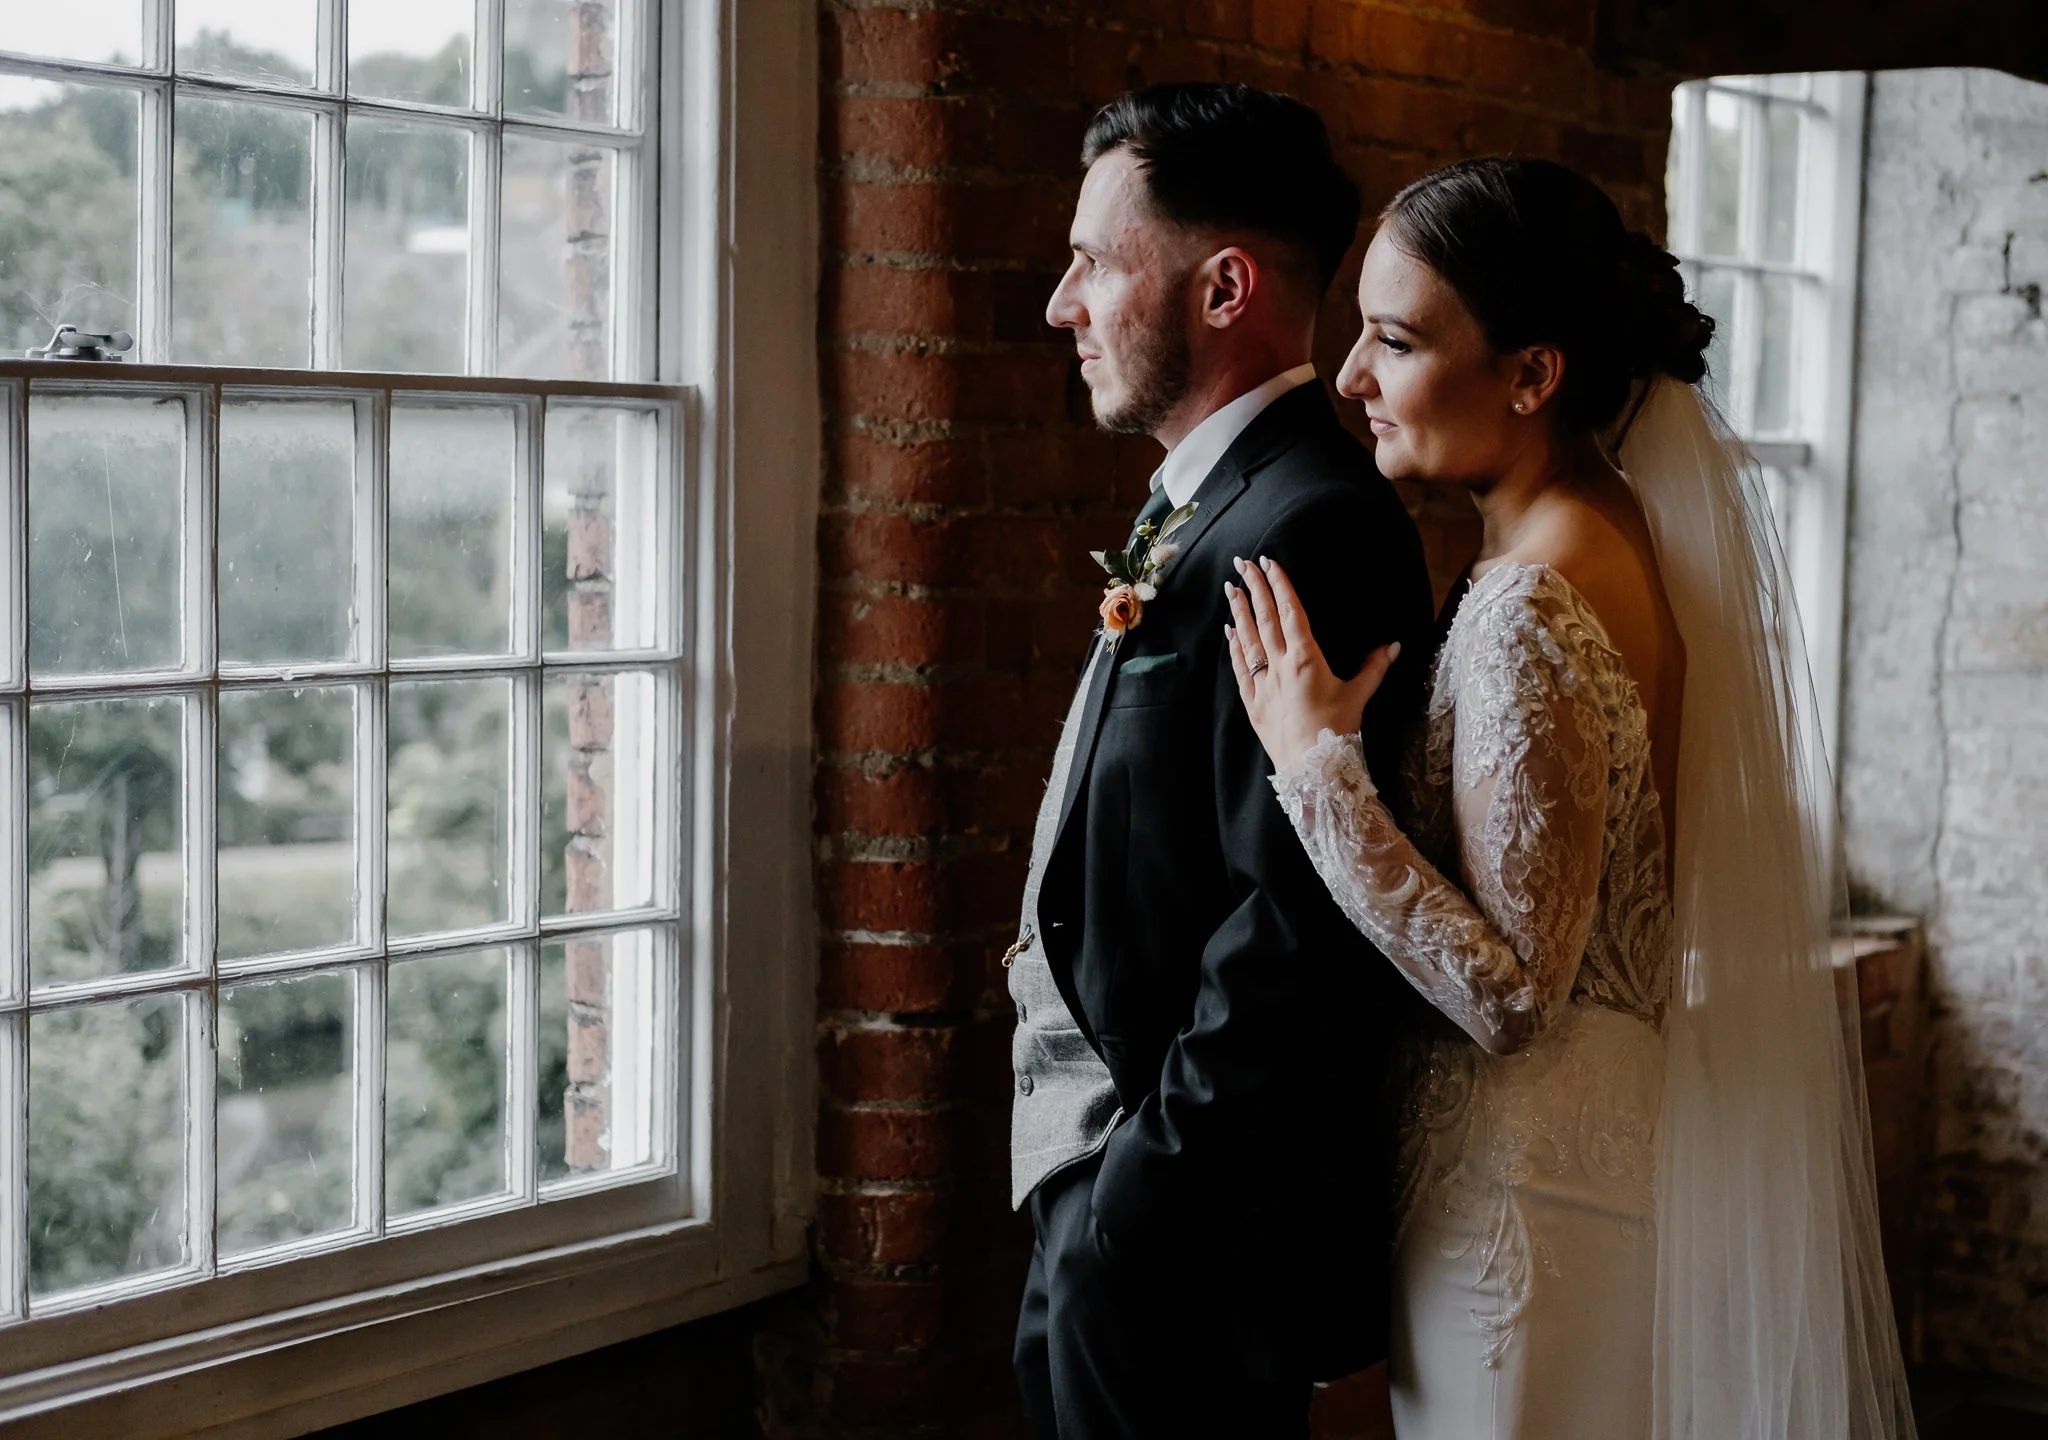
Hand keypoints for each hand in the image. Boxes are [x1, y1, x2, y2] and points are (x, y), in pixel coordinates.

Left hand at [1224, 555, 1400, 773]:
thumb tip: (1394, 645)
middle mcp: (1280, 666)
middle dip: (1254, 588)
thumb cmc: (1337, 731)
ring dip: (1239, 612)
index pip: (1290, 612)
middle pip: (1264, 619)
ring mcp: (1263, 684)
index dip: (1279, 585)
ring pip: (1248, 640)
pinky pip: (1240, 668)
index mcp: (1306, 658)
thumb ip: (1374, 667)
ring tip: (1231, 587)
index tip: (1269, 562)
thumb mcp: (1359, 695)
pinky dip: (1234, 647)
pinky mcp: (1253, 703)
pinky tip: (1229, 631)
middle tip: (1243, 563)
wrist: (1312, 769)